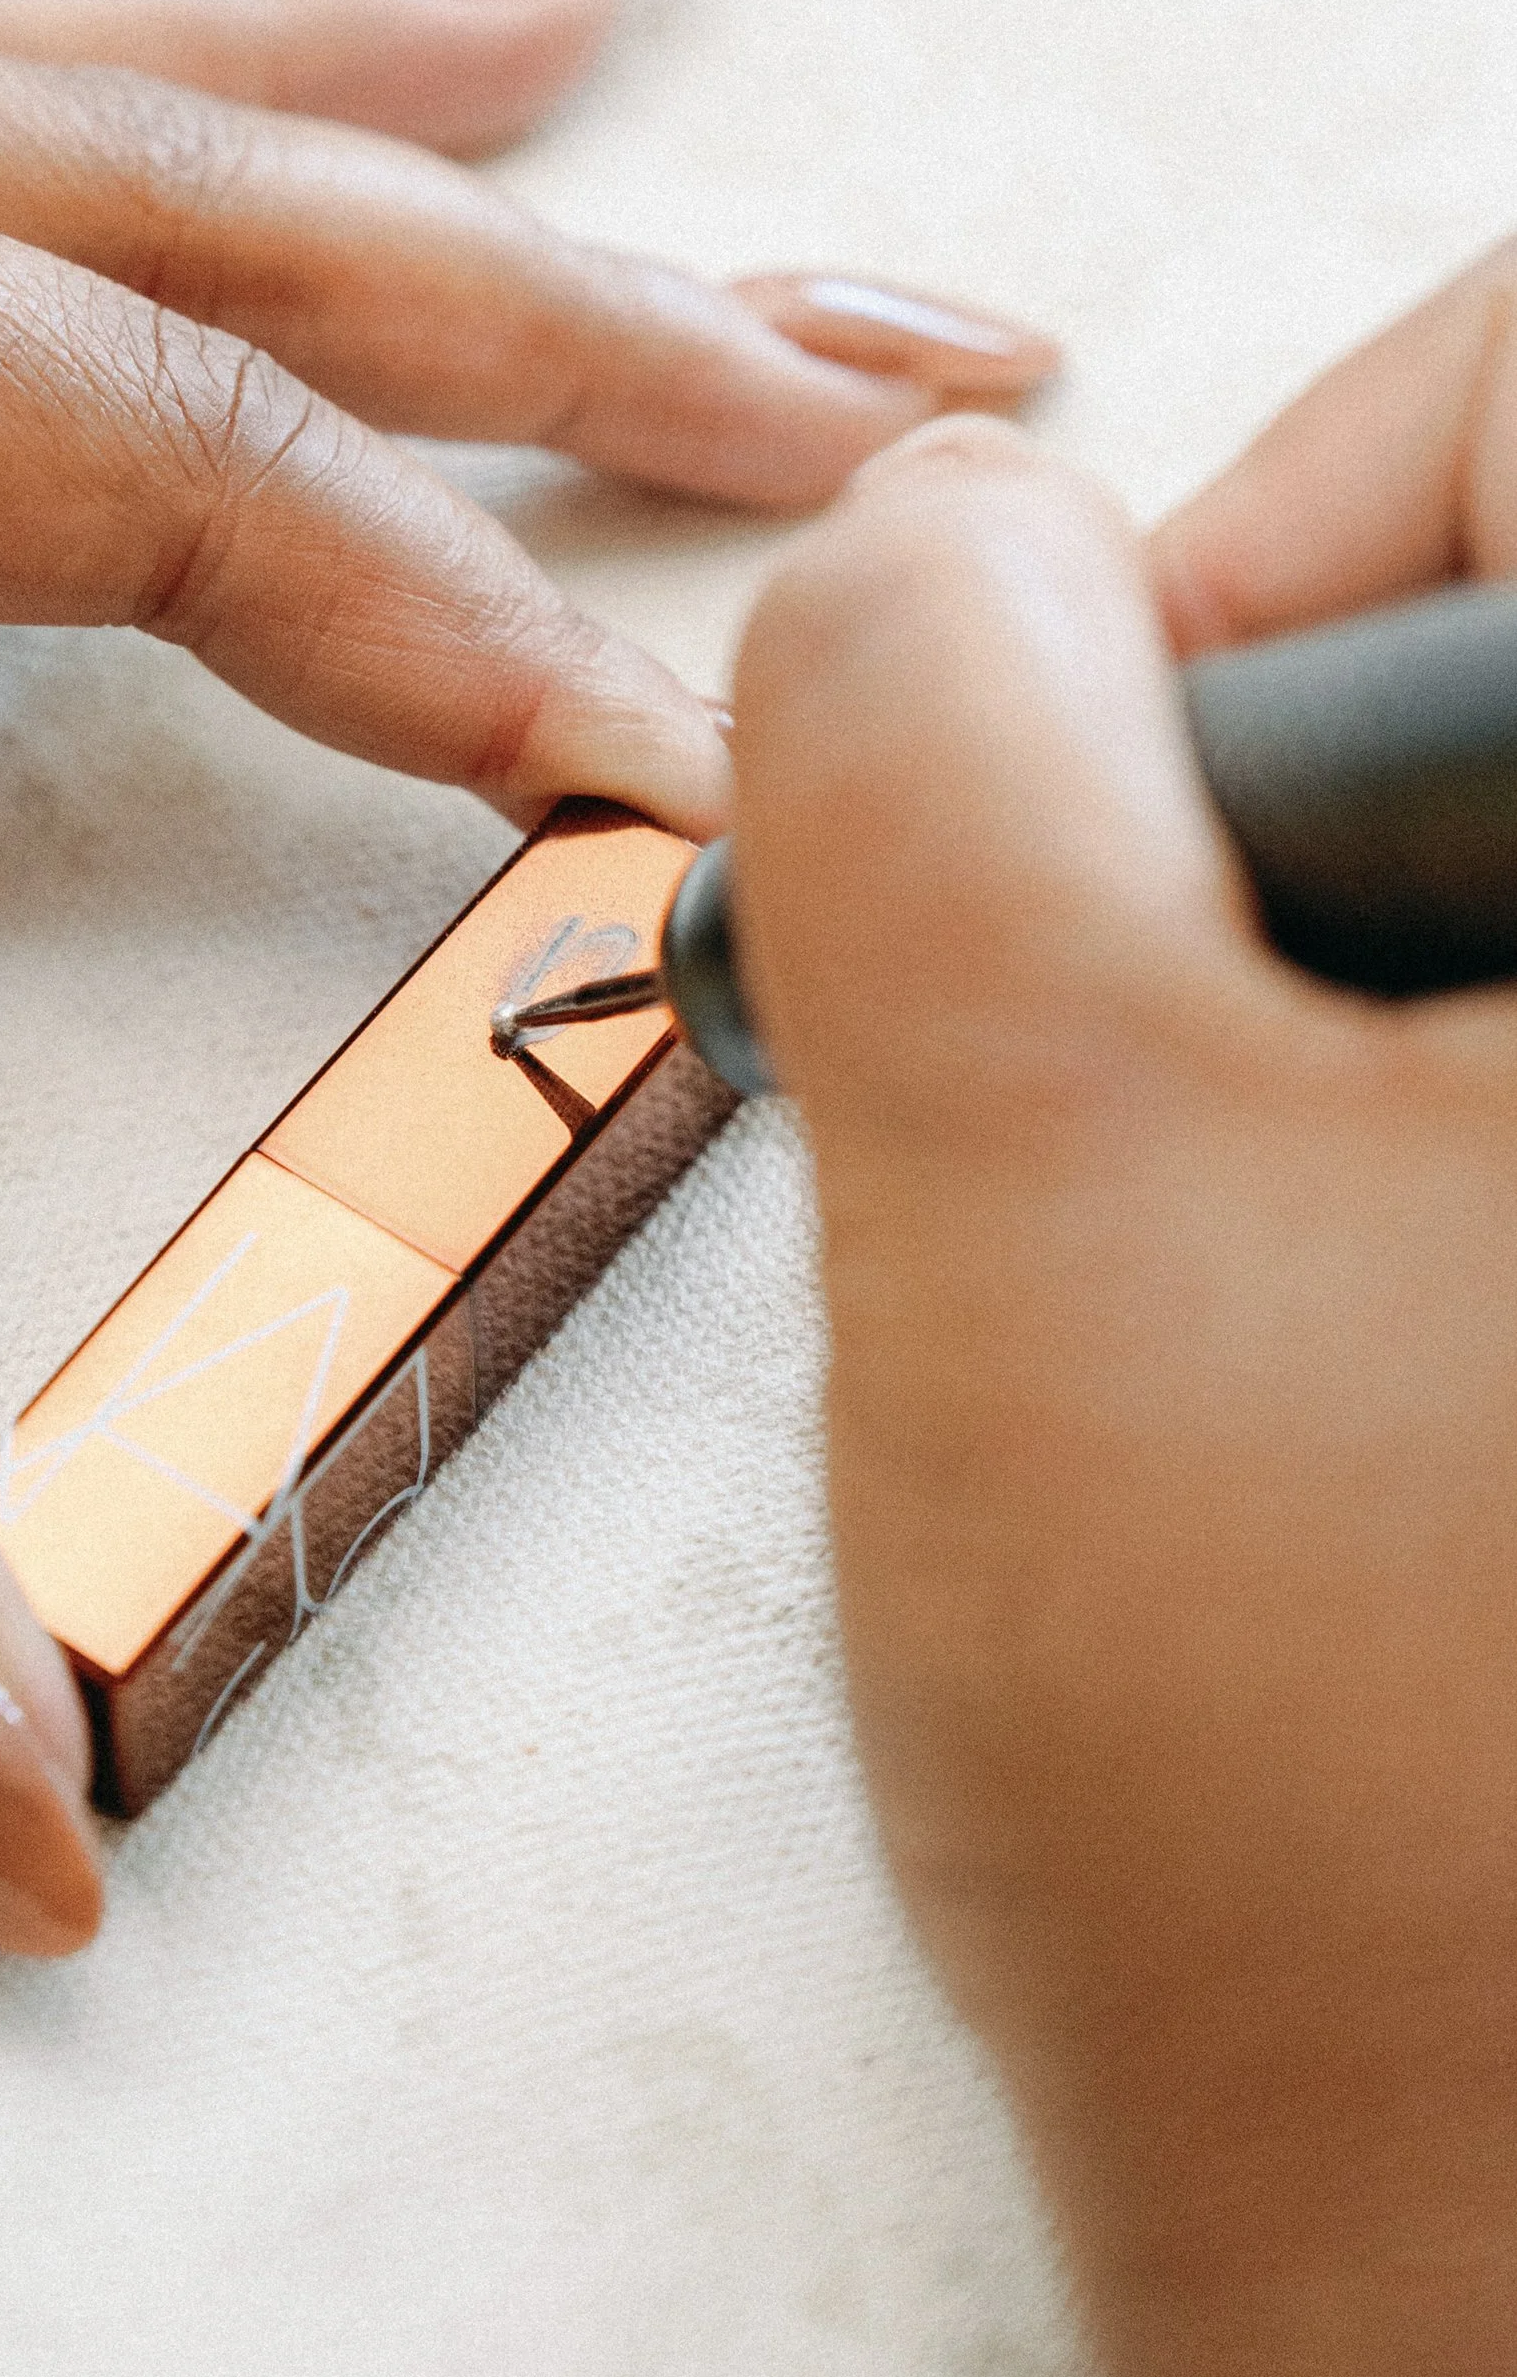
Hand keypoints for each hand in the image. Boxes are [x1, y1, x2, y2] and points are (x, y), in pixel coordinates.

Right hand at [730, 248, 1516, 2376]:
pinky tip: (1384, 1362)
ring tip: (1264, 1279)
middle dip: (1302, 811)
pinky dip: (1454, 1139)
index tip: (1105, 795)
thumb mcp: (1017, 1155)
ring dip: (1371, 1002)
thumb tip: (945, 531)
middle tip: (1162, 1085)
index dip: (1286, 520)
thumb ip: (922, 724)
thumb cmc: (1367, 1856)